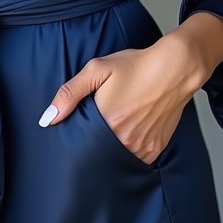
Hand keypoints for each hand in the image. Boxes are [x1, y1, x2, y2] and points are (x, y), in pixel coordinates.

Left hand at [38, 29, 205, 164]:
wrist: (174, 68)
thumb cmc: (136, 66)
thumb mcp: (97, 69)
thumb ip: (70, 93)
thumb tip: (47, 118)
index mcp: (107, 122)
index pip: (82, 142)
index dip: (79, 134)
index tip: (81, 125)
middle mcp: (125, 140)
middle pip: (100, 150)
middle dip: (96, 140)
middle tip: (102, 119)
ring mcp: (142, 147)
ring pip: (118, 156)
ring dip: (114, 144)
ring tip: (119, 121)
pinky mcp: (155, 149)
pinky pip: (136, 157)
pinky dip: (131, 147)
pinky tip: (132, 127)